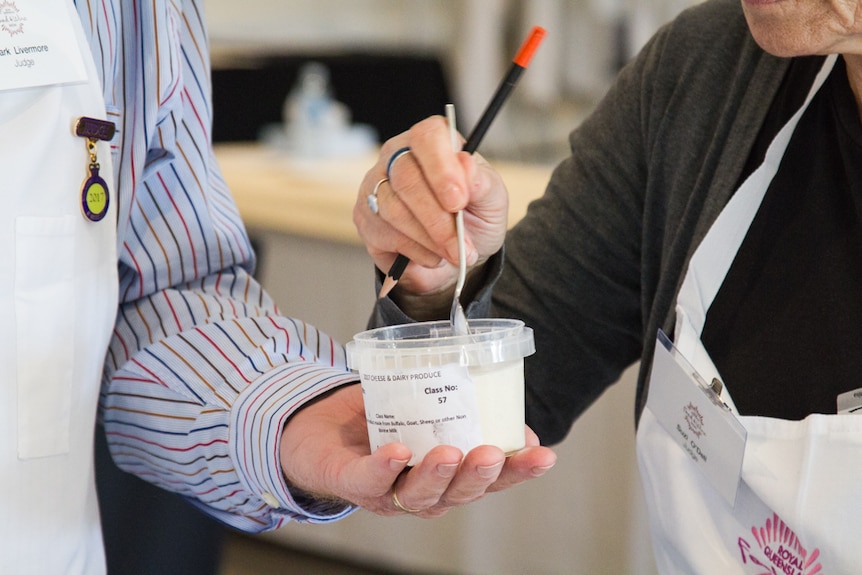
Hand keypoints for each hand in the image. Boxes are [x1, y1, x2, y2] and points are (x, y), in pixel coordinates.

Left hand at [280, 384, 556, 517]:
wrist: (317, 427)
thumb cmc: (380, 421)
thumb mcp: (427, 411)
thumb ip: (464, 408)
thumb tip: (512, 411)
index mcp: (446, 476)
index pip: (489, 481)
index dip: (518, 472)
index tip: (543, 455)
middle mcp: (422, 491)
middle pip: (457, 494)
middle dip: (478, 477)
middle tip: (492, 455)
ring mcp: (386, 491)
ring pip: (417, 494)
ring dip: (436, 475)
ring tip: (451, 452)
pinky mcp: (350, 480)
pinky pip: (368, 481)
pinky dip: (383, 468)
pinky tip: (397, 451)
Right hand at [354, 116, 508, 303]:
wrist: (457, 255)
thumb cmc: (475, 217)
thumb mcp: (492, 201)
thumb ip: (483, 182)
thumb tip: (466, 165)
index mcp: (434, 140)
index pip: (427, 137)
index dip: (441, 169)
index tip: (459, 202)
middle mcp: (398, 156)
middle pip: (406, 178)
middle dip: (438, 220)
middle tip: (461, 246)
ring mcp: (375, 185)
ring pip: (393, 210)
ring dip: (429, 240)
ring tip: (452, 252)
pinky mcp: (365, 217)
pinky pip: (385, 235)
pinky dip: (415, 252)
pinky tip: (431, 254)